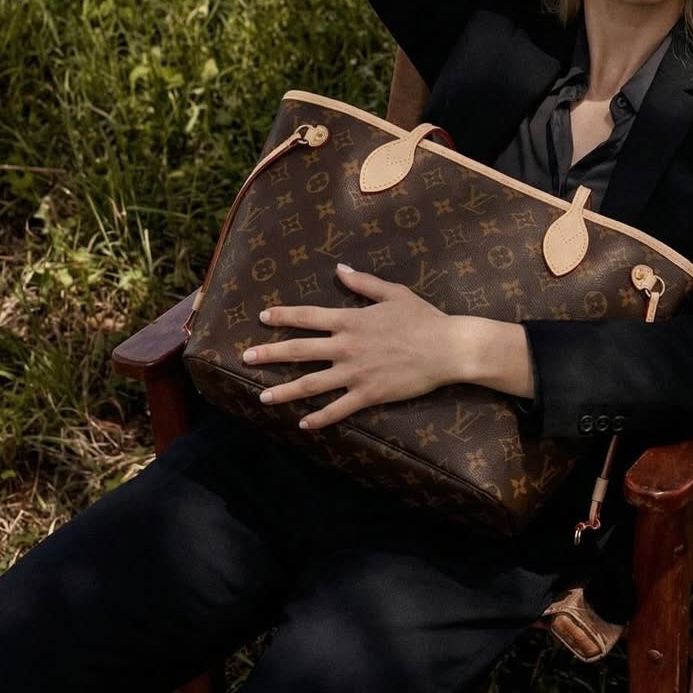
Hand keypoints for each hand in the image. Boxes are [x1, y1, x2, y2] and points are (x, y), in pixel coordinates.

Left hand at [244, 263, 457, 429]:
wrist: (447, 348)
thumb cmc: (423, 318)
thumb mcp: (393, 293)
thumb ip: (363, 283)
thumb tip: (339, 268)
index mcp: (351, 320)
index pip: (308, 317)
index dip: (283, 316)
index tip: (262, 317)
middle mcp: (346, 347)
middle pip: (300, 351)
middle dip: (270, 354)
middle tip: (246, 358)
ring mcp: (355, 373)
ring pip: (311, 384)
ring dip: (284, 391)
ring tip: (262, 397)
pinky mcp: (368, 395)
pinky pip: (338, 409)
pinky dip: (319, 418)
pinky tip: (302, 424)